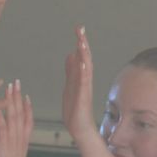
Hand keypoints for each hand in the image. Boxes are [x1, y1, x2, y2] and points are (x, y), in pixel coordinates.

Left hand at [0, 80, 33, 156]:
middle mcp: (21, 138)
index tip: (26, 95)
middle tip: (16, 82)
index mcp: (24, 141)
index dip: (27, 107)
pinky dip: (0, 114)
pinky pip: (2, 126)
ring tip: (8, 87)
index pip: (28, 120)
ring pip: (13, 116)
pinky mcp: (4, 144)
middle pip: (21, 113)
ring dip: (10, 100)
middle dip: (18, 96)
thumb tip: (10, 143)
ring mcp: (13, 140)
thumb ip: (14, 147)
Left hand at [61, 25, 98, 143]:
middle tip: (79, 29)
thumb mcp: (70, 85)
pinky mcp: (83, 98)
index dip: (80, 42)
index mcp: (80, 77)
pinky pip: (84, 84)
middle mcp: (84, 80)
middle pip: (85, 58)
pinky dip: (84, 73)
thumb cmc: (75, 110)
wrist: (79, 128)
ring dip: (84, 55)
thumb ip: (71, 71)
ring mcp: (85, 89)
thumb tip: (70, 55)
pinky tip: (83, 64)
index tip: (78, 29)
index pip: (81, 56)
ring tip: (81, 41)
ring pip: (86, 68)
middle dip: (82, 43)